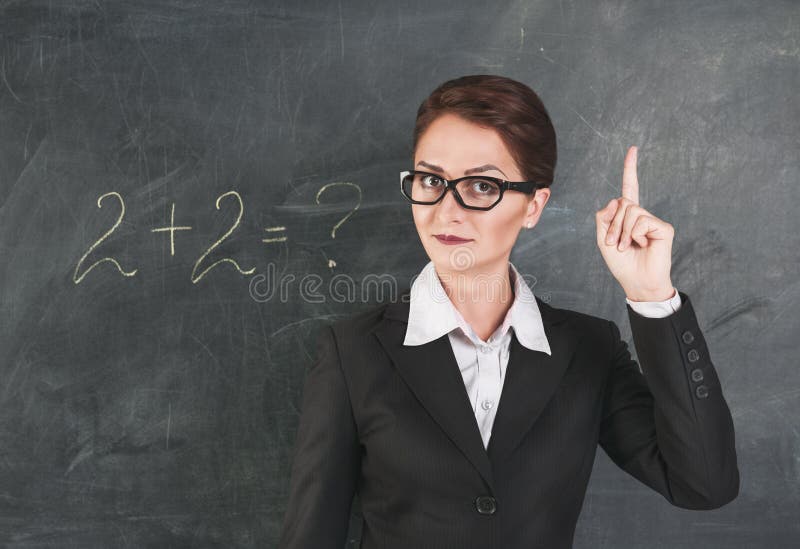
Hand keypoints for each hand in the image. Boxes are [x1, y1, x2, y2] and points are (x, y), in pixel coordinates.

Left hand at [595, 146, 675, 301]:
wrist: (636, 281)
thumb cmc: (621, 262)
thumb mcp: (603, 238)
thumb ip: (604, 216)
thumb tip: (618, 200)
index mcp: (628, 215)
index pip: (630, 187)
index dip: (630, 169)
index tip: (633, 149)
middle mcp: (642, 214)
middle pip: (622, 202)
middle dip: (613, 224)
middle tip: (615, 244)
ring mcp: (653, 220)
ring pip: (631, 210)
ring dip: (622, 230)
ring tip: (626, 246)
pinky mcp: (663, 227)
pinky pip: (642, 220)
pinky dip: (635, 234)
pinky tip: (641, 244)